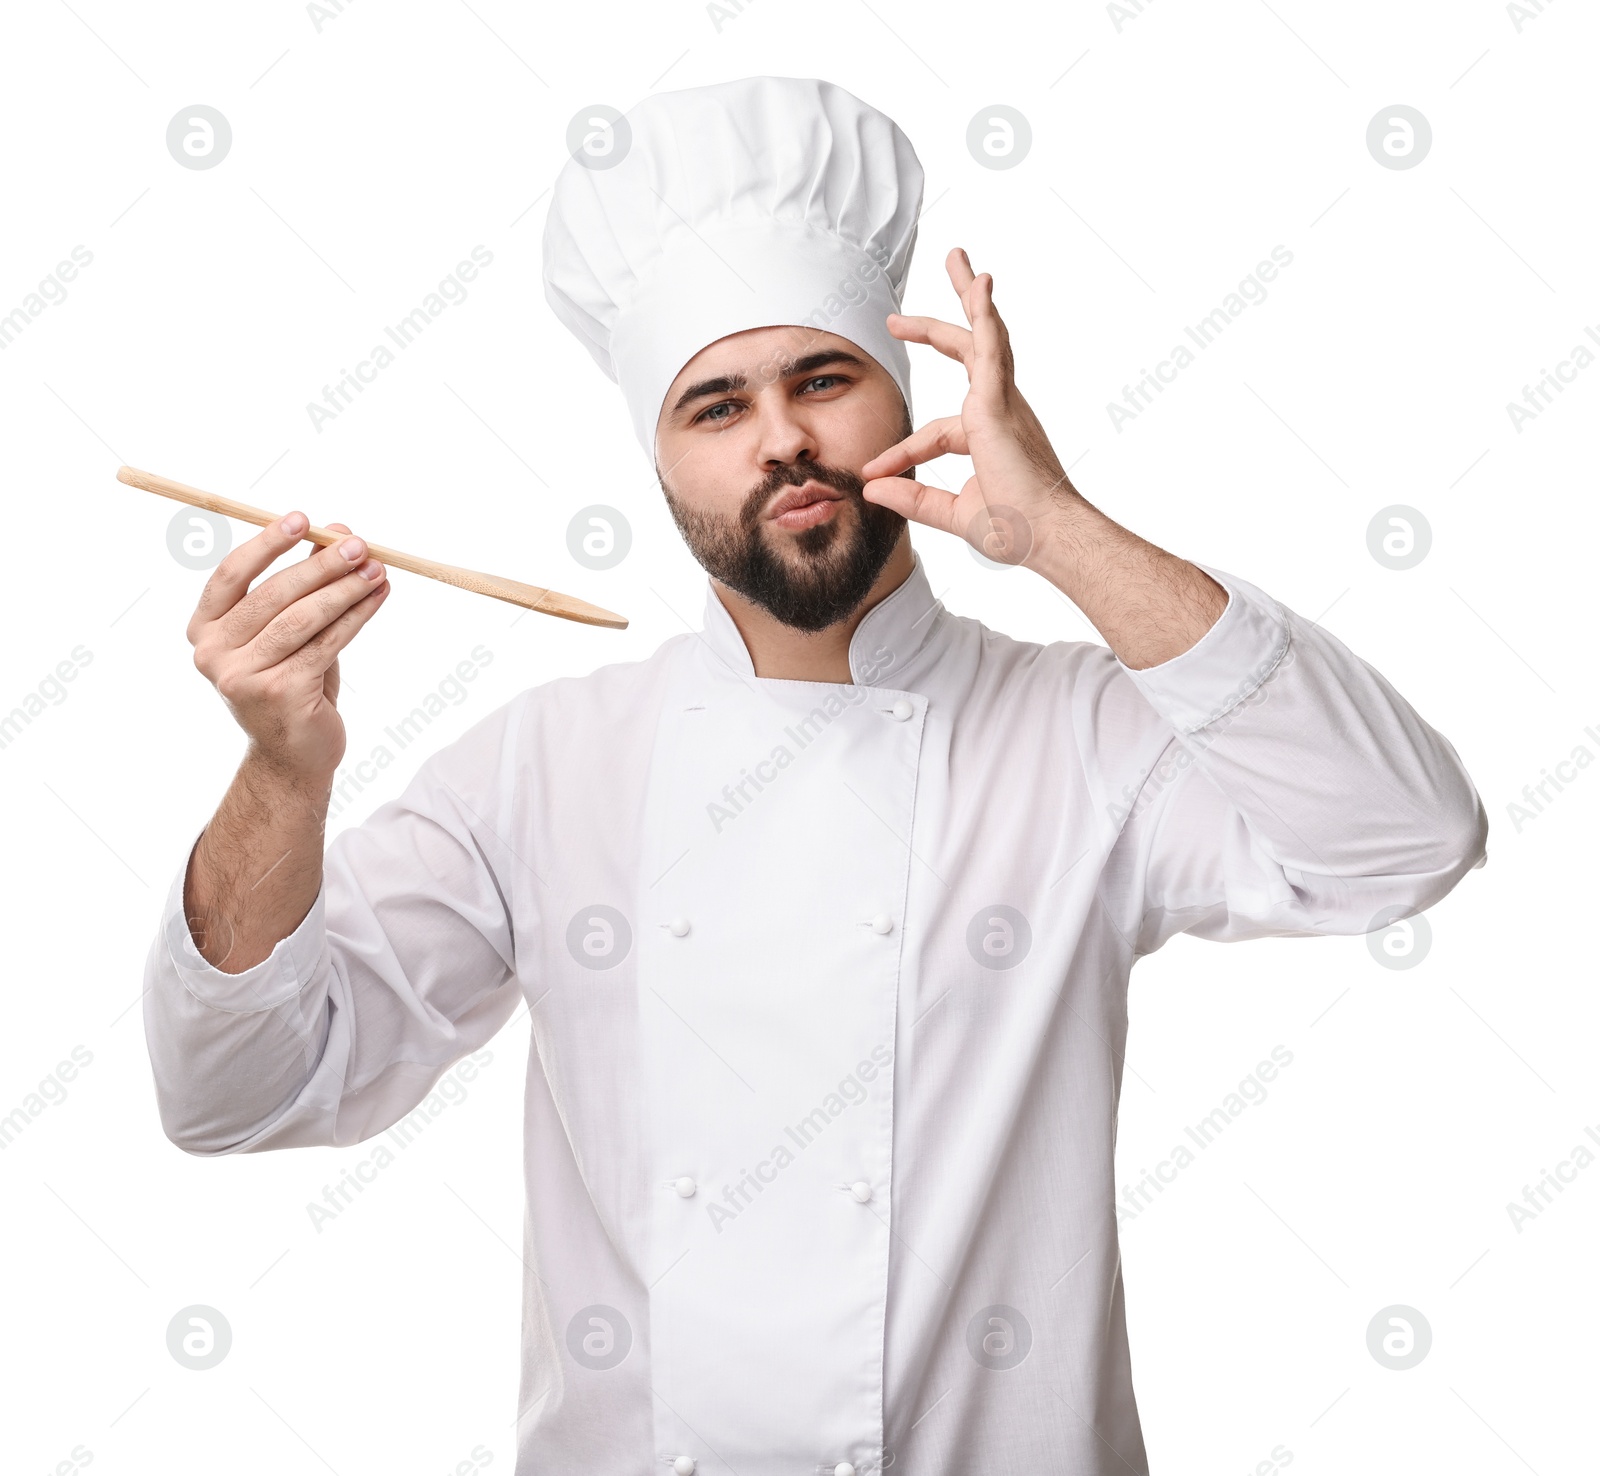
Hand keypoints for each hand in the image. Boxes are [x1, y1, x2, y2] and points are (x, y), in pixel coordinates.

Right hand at [187, 513, 388, 780]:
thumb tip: (335, 531)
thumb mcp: (292, 630)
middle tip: (358, 544)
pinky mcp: (279, 693)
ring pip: (302, 619)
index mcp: (204, 631)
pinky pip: (326, 644)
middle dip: (320, 565)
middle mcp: (213, 654)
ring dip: (344, 589)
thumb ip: (306, 586)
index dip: (267, 544)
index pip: (230, 575)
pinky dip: (357, 616)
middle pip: (271, 595)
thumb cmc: (293, 683)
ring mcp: (242, 677)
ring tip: (377, 568)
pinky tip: (378, 596)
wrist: (294, 756)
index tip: (303, 519)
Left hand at [861, 246, 1078, 568]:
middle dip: (937, 329)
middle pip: (968, 355)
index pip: (934, 434)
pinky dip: (985, 314)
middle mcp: (999, 410)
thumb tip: (870, 488)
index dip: (900, 453)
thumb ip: (912, 498)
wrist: (1047, 537)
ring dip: (971, 296)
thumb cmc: (1016, 529)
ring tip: (959, 260)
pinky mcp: (1001, 402)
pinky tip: (981, 285)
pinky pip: (993, 346)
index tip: (871, 473)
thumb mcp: (953, 513)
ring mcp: (1003, 402)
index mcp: (987, 436)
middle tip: (900, 316)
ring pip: (985, 335)